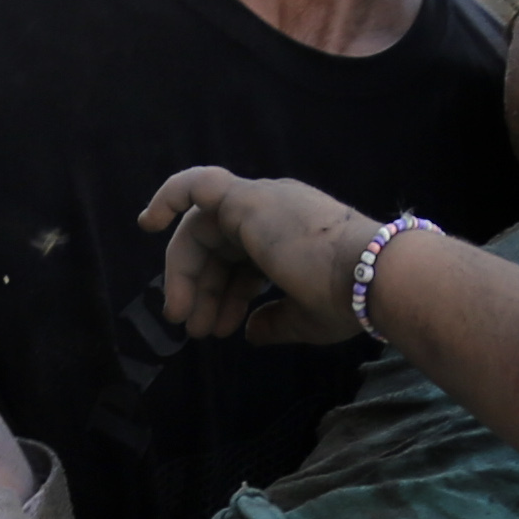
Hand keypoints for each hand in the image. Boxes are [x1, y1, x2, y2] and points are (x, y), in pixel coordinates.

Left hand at [140, 166, 375, 346]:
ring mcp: (259, 202)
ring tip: (184, 319)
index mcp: (289, 234)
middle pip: (218, 247)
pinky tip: (148, 222)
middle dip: (203, 289)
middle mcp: (274, 212)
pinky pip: (196, 186)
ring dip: (187, 275)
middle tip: (193, 329)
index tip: (223, 329)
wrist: (370, 279)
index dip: (227, 294)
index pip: (243, 259)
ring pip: (203, 231)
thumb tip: (250, 332)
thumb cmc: (346, 299)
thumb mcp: (304, 317)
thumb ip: (273, 321)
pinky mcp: (245, 200)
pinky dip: (169, 195)